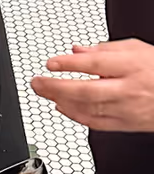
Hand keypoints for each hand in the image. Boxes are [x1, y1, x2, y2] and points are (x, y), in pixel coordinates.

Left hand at [31, 38, 153, 129]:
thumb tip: (77, 51)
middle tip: (37, 82)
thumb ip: (105, 49)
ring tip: (44, 92)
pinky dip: (75, 115)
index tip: (51, 63)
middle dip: (56, 87)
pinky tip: (62, 107)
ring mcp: (127, 109)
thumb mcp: (136, 49)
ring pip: (88, 109)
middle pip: (86, 90)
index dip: (69, 64)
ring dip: (62, 101)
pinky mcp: (126, 124)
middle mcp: (128, 89)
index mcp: (132, 66)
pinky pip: (96, 123)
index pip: (95, 64)